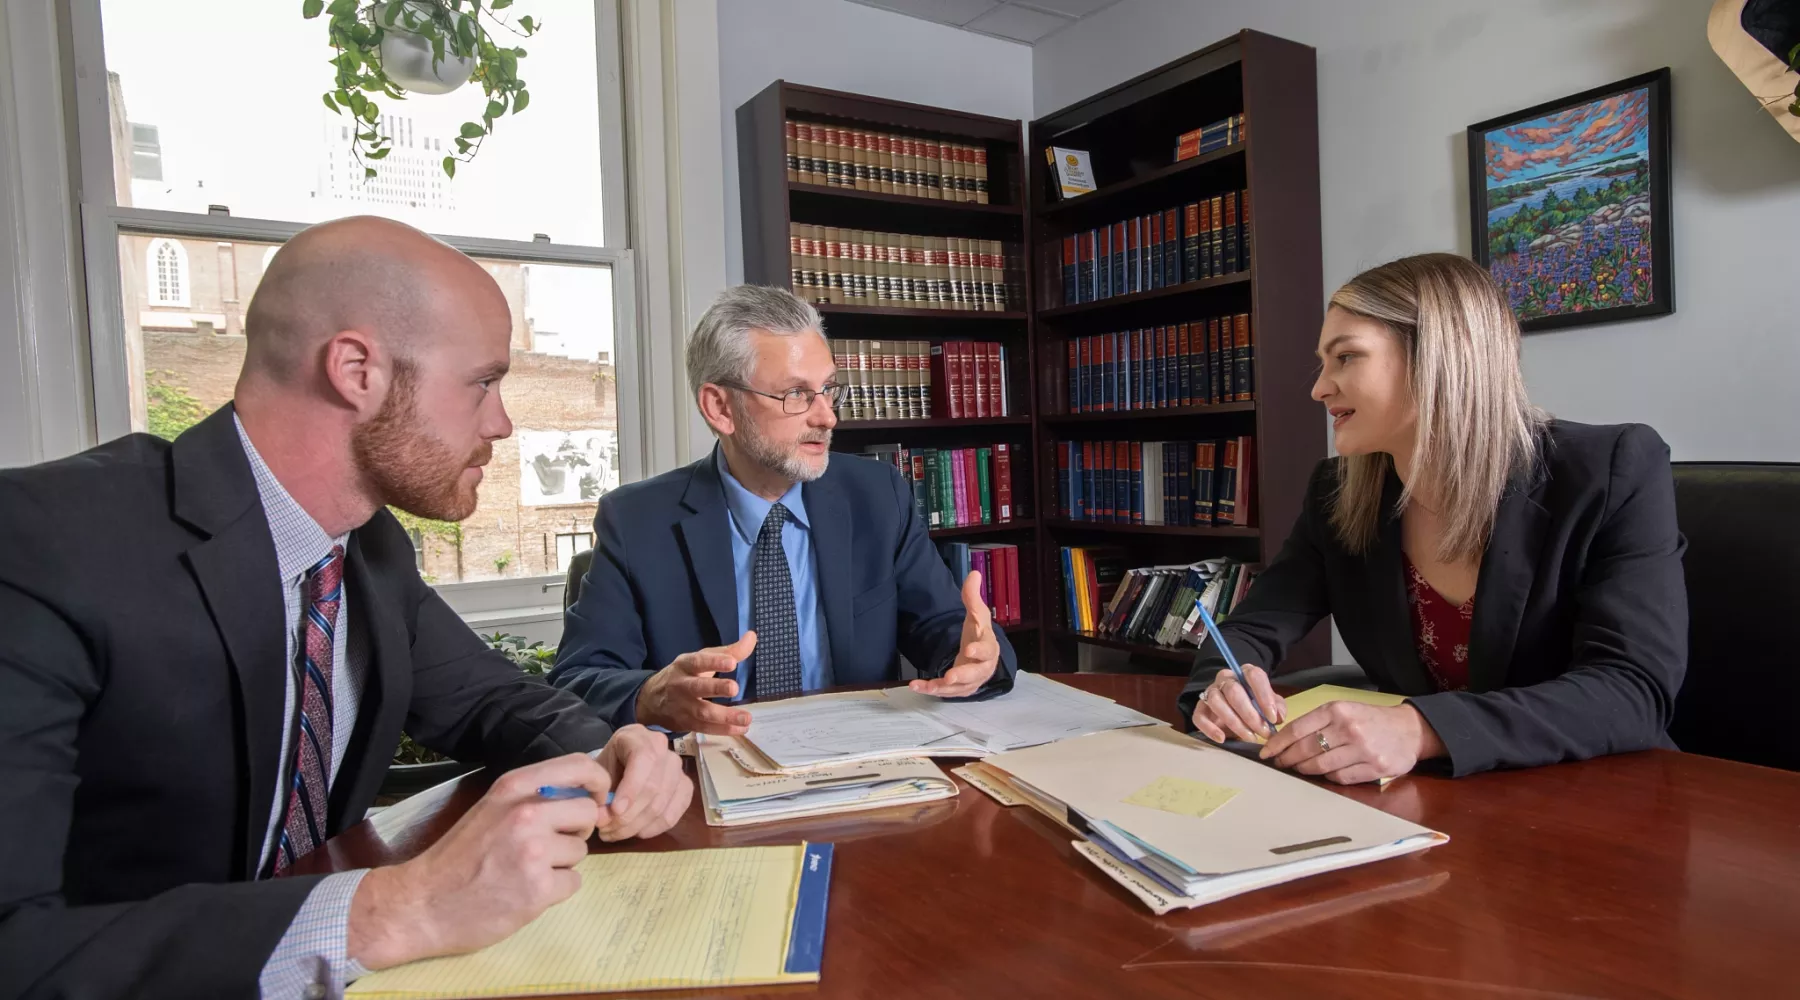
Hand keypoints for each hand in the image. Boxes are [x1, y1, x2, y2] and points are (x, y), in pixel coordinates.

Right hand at [347, 752, 613, 970]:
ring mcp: (534, 851)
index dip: (597, 783)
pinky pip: (574, 883)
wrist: (421, 903)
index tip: (595, 799)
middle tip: (550, 845)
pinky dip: (556, 890)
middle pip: (588, 811)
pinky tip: (526, 892)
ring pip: (581, 850)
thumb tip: (586, 793)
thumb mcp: (492, 808)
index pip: (580, 766)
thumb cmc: (459, 856)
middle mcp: (526, 813)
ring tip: (527, 870)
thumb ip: (534, 796)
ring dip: (562, 863)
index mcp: (513, 787)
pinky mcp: (538, 889)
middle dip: (577, 830)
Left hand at [591, 724, 691, 841]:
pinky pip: (673, 814)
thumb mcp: (597, 772)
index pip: (643, 759)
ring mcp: (677, 767)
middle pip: (653, 787)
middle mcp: (663, 748)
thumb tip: (604, 819)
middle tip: (605, 829)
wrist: (619, 766)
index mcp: (638, 736)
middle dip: (628, 815)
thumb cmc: (607, 767)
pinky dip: (654, 828)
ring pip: (662, 804)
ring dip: (636, 826)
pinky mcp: (686, 787)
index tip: (615, 811)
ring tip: (614, 833)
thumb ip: (599, 793)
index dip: (631, 788)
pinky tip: (637, 832)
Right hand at [634, 631, 757, 734]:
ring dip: (725, 716)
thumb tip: (752, 637)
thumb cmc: (685, 675)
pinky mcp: (686, 724)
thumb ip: (728, 651)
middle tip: (734, 688)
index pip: (698, 662)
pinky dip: (723, 730)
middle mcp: (681, 685)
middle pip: (697, 687)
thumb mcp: (701, 659)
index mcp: (685, 665)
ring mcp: (682, 706)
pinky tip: (740, 729)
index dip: (714, 662)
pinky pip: (705, 728)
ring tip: (746, 718)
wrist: (652, 699)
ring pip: (702, 712)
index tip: (732, 662)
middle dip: (716, 688)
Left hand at [910, 570, 999, 697]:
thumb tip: (974, 573)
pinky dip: (931, 690)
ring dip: (944, 687)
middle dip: (962, 675)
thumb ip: (972, 596)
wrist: (980, 654)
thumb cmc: (979, 633)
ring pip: (960, 687)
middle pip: (976, 673)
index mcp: (989, 647)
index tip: (969, 649)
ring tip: (928, 685)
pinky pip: (946, 692)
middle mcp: (982, 666)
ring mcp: (971, 680)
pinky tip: (916, 686)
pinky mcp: (959, 688)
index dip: (980, 650)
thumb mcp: (976, 613)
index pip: (988, 649)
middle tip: (950, 676)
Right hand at [1188, 664, 1285, 742]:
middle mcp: (1226, 679)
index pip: (1254, 676)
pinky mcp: (1200, 708)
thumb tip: (1278, 717)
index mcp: (1245, 673)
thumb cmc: (1256, 705)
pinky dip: (1209, 728)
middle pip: (1234, 691)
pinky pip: (1199, 716)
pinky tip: (1222, 738)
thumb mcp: (1271, 705)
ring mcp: (1211, 692)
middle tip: (1263, 732)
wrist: (1235, 711)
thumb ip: (1278, 708)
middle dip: (1250, 714)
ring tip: (1249, 737)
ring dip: (1234, 722)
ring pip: (1216, 702)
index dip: (1264, 697)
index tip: (1272, 718)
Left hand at [1259, 701, 1446, 784]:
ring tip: (1299, 769)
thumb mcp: (1344, 710)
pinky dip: (1329, 777)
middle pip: (1306, 750)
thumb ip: (1317, 722)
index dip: (1278, 743)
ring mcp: (1363, 749)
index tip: (1266, 752)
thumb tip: (1284, 739)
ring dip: (1305, 770)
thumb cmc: (1370, 719)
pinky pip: (1340, 778)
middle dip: (1287, 759)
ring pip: (1320, 766)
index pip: (1297, 729)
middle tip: (1280, 763)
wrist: (1409, 729)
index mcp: (1337, 710)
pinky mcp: (1375, 768)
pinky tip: (1326, 772)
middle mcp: (1349, 728)